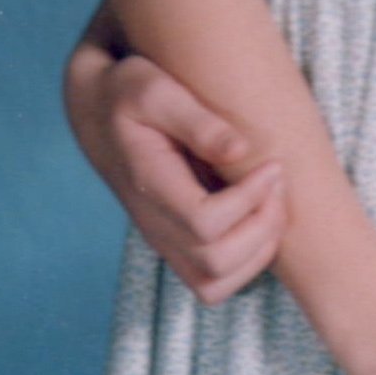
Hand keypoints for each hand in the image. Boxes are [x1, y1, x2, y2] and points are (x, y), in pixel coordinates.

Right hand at [67, 49, 285, 303]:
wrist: (98, 109)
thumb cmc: (129, 92)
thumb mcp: (156, 90)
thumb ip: (196, 121)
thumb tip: (240, 150)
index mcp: (148, 186)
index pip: (205, 224)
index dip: (250, 201)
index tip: (272, 164)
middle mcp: (152, 224)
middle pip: (214, 264)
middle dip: (262, 226)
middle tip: (276, 179)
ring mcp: (162, 239)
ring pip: (214, 284)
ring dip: (258, 251)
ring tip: (272, 201)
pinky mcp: (175, 242)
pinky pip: (213, 281)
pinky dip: (247, 260)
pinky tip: (258, 215)